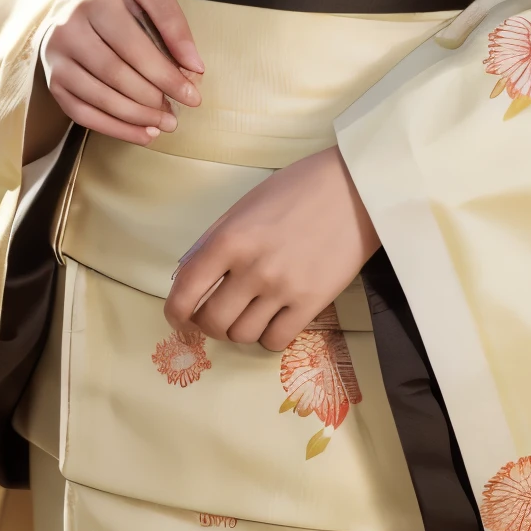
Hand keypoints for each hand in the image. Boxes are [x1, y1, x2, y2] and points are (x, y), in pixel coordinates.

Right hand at [42, 0, 201, 146]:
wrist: (68, 11)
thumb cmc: (116, 6)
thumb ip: (171, 22)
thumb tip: (193, 68)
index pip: (139, 34)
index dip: (171, 61)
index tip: (196, 81)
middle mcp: (72, 21)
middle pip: (118, 67)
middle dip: (157, 92)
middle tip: (183, 106)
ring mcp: (58, 52)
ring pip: (101, 94)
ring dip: (139, 115)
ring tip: (167, 123)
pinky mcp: (54, 79)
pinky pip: (83, 114)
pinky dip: (117, 129)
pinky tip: (143, 134)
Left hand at [163, 146, 380, 350]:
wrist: (355, 189)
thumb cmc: (298, 189)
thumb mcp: (246, 205)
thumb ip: (217, 240)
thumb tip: (191, 275)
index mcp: (230, 239)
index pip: (185, 291)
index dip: (175, 313)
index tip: (179, 318)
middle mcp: (252, 268)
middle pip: (212, 322)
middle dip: (208, 324)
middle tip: (218, 314)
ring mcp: (283, 289)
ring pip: (242, 336)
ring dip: (240, 329)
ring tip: (251, 311)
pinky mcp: (312, 303)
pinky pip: (275, 341)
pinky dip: (269, 335)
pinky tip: (275, 317)